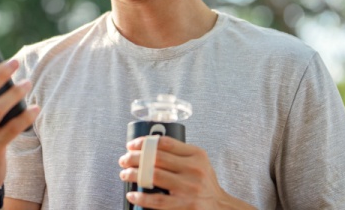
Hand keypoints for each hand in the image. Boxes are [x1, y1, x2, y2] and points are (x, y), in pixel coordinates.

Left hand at [118, 136, 254, 209]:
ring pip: (154, 176)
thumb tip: (148, 147)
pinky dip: (141, 197)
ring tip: (124, 174)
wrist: (220, 206)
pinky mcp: (184, 205)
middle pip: (156, 158)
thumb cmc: (204, 183)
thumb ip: (180, 153)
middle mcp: (194, 170)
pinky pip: (157, 200)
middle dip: (134, 157)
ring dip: (134, 174)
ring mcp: (189, 188)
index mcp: (196, 155)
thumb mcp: (199, 162)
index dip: (144, 142)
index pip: (165, 142)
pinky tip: (132, 194)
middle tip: (124, 159)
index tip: (131, 145)